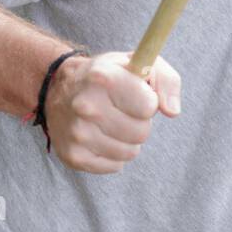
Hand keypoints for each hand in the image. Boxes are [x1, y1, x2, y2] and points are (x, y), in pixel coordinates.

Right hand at [44, 49, 181, 173]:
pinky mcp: (73, 156)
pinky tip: (100, 136)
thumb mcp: (139, 64)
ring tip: (110, 123)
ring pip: (130, 152)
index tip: (136, 94)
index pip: (149, 106)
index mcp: (103, 77)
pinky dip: (113, 155)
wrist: (59, 88)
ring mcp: (77, 133)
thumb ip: (167, 81)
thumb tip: (172, 111)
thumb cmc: (109, 76)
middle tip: (122, 111)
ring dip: (127, 140)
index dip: (148, 101)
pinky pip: (115, 166)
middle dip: (139, 123)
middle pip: (142, 133)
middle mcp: (86, 105)